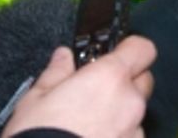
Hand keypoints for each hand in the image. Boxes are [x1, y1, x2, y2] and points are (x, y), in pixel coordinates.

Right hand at [0, 38, 155, 137]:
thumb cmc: (36, 137)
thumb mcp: (34, 101)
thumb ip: (56, 73)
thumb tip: (64, 57)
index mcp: (109, 78)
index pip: (142, 49)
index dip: (130, 50)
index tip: (115, 54)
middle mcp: (130, 102)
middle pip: (143, 81)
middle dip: (125, 83)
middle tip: (97, 93)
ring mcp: (135, 131)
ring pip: (137, 113)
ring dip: (122, 113)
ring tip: (91, 125)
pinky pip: (132, 136)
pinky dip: (119, 136)